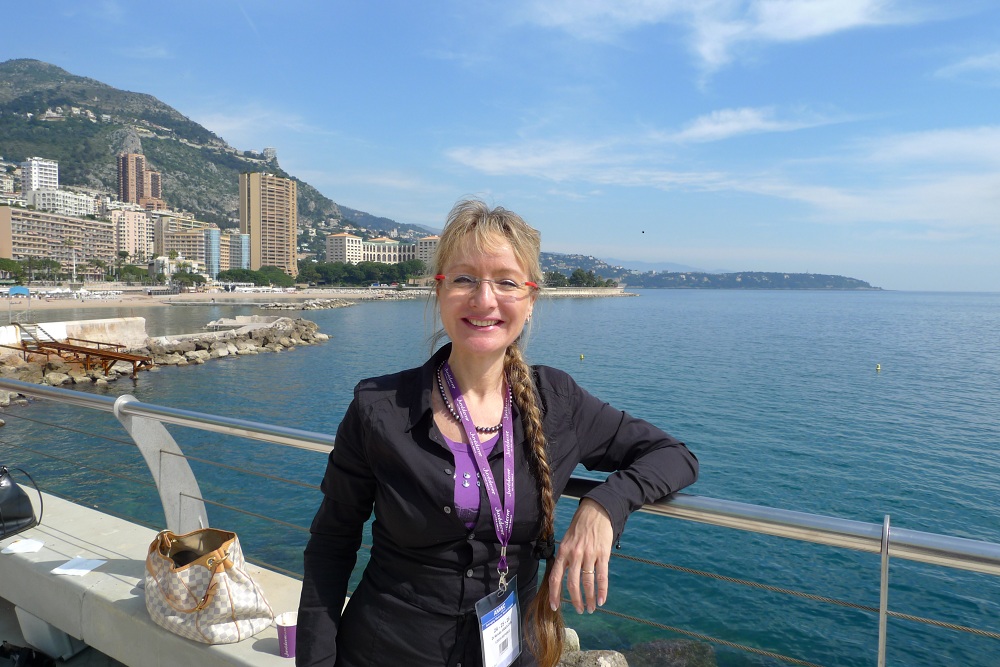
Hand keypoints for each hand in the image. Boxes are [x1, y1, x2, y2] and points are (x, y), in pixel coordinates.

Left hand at [546, 498, 613, 613]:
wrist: (596, 511)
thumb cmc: (580, 527)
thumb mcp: (566, 540)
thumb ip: (564, 558)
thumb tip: (561, 577)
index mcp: (563, 552)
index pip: (555, 577)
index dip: (554, 594)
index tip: (554, 607)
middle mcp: (574, 555)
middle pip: (572, 584)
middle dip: (576, 601)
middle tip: (580, 610)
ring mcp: (589, 555)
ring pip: (587, 583)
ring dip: (590, 599)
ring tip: (592, 608)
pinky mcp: (602, 554)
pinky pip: (602, 576)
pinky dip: (602, 590)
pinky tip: (602, 600)